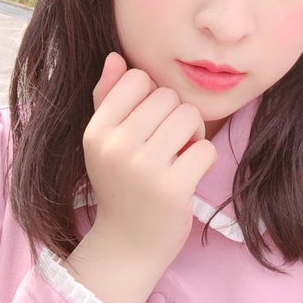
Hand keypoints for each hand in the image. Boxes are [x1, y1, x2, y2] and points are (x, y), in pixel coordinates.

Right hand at [64, 52, 216, 302]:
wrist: (129, 245)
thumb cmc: (121, 185)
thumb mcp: (105, 143)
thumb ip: (108, 98)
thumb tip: (115, 57)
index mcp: (97, 131)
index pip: (137, 78)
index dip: (152, 97)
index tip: (148, 124)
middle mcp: (116, 147)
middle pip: (168, 96)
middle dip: (176, 116)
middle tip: (167, 145)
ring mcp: (144, 169)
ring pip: (189, 117)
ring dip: (193, 135)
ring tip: (179, 157)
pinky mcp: (173, 189)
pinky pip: (206, 148)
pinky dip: (204, 159)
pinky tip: (188, 176)